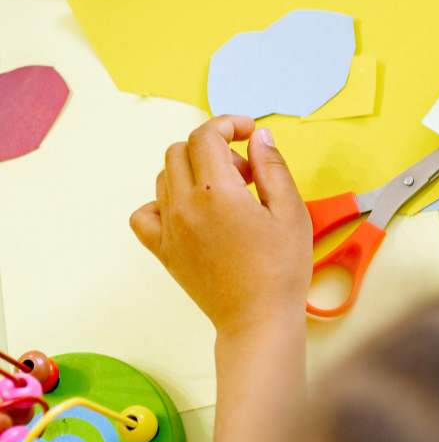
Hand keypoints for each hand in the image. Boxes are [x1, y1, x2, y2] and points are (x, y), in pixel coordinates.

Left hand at [130, 117, 311, 337]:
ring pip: (164, 176)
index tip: (248, 132)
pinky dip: (163, 202)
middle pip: (181, 150)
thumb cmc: (281, 268)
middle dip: (213, 148)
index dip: (228, 124)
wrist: (258, 317)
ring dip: (193, 171)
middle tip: (245, 171)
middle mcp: (184, 205)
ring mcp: (168, 229)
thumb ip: (272, 166)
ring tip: (226, 193)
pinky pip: (144, 213)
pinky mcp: (163, 250)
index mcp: (216, 191)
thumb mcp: (291, 210)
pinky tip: (191, 211)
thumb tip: (259, 136)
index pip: (205, 135)